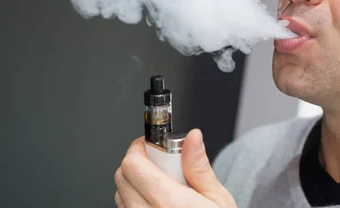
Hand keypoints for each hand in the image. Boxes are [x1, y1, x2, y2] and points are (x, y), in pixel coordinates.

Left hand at [114, 129, 236, 207]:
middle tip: (161, 163)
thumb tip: (192, 137)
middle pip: (122, 177)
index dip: (140, 148)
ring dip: (136, 184)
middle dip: (138, 163)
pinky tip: (158, 204)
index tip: (153, 145)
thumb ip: (198, 166)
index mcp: (169, 203)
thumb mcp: (218, 198)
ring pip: (121, 196)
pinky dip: (136, 203)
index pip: (132, 165)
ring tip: (163, 187)